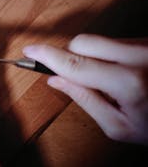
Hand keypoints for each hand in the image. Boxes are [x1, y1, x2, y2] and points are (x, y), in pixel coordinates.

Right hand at [23, 34, 147, 144]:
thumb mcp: (120, 127)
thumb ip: (84, 100)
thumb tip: (55, 80)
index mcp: (129, 83)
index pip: (75, 64)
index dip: (48, 56)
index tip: (30, 50)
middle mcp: (140, 57)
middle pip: (83, 42)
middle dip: (71, 55)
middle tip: (77, 76)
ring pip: (101, 40)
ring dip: (95, 56)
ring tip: (113, 80)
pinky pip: (119, 40)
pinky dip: (112, 53)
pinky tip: (126, 72)